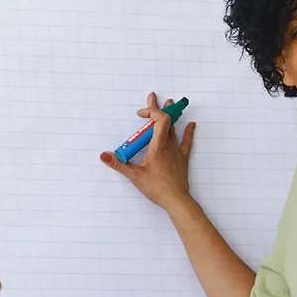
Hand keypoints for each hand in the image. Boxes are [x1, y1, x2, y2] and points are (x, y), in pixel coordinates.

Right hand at [99, 93, 195, 212]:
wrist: (176, 199)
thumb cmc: (157, 188)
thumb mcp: (134, 175)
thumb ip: (119, 164)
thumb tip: (105, 156)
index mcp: (158, 146)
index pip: (159, 120)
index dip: (151, 112)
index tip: (141, 114)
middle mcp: (168, 146)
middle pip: (165, 121)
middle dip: (157, 109)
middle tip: (152, 98)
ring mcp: (176, 152)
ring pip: (174, 129)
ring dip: (170, 116)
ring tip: (170, 103)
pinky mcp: (182, 159)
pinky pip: (186, 142)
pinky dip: (188, 132)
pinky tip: (191, 125)